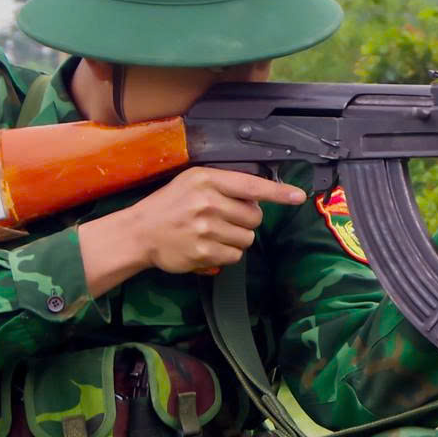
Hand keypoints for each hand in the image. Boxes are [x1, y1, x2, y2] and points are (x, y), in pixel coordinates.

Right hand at [83, 167, 305, 291]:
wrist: (139, 232)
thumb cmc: (170, 205)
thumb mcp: (193, 182)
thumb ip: (225, 185)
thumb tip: (262, 196)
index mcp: (207, 180)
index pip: (251, 185)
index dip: (278, 193)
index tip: (298, 197)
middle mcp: (207, 202)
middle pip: (254, 218)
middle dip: (246, 221)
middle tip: (224, 220)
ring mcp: (205, 228)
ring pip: (247, 239)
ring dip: (236, 239)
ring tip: (214, 234)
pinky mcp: (202, 252)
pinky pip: (235, 256)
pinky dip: (226, 254)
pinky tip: (208, 247)